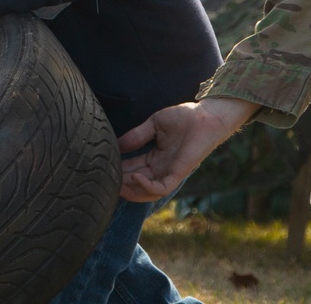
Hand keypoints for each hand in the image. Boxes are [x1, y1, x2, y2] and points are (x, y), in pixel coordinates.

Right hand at [117, 97, 258, 201]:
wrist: (205, 116)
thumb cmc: (184, 117)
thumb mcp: (154, 124)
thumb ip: (137, 135)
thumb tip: (117, 144)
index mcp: (155, 157)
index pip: (133, 167)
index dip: (119, 168)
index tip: (105, 164)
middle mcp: (161, 168)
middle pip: (137, 182)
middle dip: (121, 182)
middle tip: (105, 178)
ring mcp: (169, 173)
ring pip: (147, 192)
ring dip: (131, 190)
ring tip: (117, 184)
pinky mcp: (178, 174)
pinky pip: (160, 188)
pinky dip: (146, 187)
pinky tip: (134, 176)